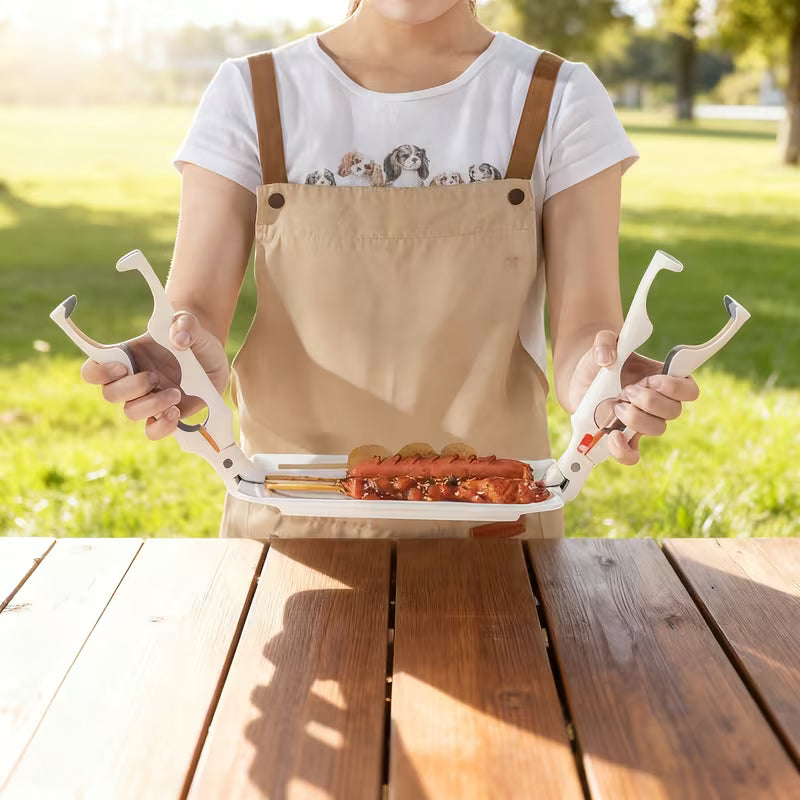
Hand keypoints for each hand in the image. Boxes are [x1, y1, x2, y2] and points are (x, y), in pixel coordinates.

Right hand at [81, 311, 228, 439]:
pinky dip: (162, 426)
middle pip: (110, 394)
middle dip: (131, 387)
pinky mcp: (165, 414)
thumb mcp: (190, 323)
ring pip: (131, 413)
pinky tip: (176, 412)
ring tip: (176, 393)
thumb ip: (184, 324)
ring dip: (151, 405)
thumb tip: (179, 340)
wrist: (212, 355)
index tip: (121, 367)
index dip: (98, 372)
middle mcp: (131, 381)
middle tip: (154, 377)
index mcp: (126, 357)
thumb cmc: (193, 336)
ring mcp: (148, 399)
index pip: (93, 370)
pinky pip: (153, 431)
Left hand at [568, 330, 699, 465]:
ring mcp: (642, 420)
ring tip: (617, 405)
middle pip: (674, 412)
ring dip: (637, 419)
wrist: (580, 378)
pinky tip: (613, 437)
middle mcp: (658, 402)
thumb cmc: (599, 359)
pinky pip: (632, 454)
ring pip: (657, 429)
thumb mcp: (602, 342)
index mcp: (663, 378)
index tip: (652, 379)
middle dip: (650, 401)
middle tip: (627, 390)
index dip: (676, 388)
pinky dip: (625, 451)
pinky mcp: (623, 435)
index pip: (689, 390)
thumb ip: (605, 342)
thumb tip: (607, 359)